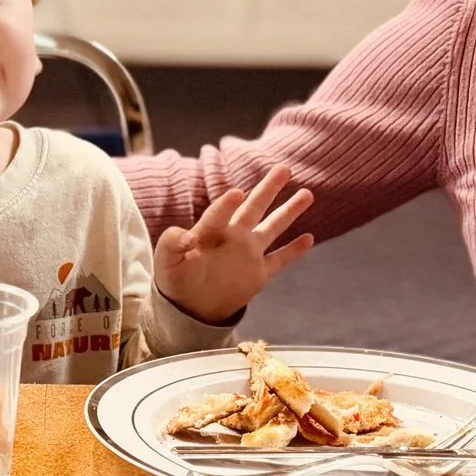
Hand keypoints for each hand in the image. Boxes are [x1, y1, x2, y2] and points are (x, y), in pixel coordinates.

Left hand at [155, 164, 314, 324]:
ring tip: (307, 193)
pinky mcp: (259, 273)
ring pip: (273, 227)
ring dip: (289, 211)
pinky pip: (279, 259)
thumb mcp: (166, 261)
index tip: (237, 193)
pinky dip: (294, 250)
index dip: (226, 204)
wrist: (188, 306)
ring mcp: (248, 253)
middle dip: (269, 188)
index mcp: (209, 231)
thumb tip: (187, 235)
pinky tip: (309, 237)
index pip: (219, 214)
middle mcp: (233, 236)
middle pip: (254, 207)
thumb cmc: (174, 278)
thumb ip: (172, 243)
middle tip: (284, 168)